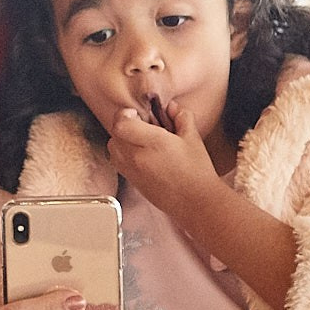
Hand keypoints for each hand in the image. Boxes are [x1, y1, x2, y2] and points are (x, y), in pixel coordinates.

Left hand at [105, 104, 220, 214]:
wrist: (195, 202)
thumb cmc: (197, 171)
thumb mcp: (193, 139)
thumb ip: (182, 117)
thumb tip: (171, 107)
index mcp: (154, 143)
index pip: (121, 124)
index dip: (125, 114)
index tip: (136, 114)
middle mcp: (138, 157)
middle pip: (115, 134)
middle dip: (125, 125)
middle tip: (140, 125)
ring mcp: (132, 171)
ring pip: (112, 147)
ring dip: (121, 139)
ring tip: (139, 140)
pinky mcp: (131, 181)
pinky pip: (117, 161)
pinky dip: (122, 153)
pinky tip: (140, 154)